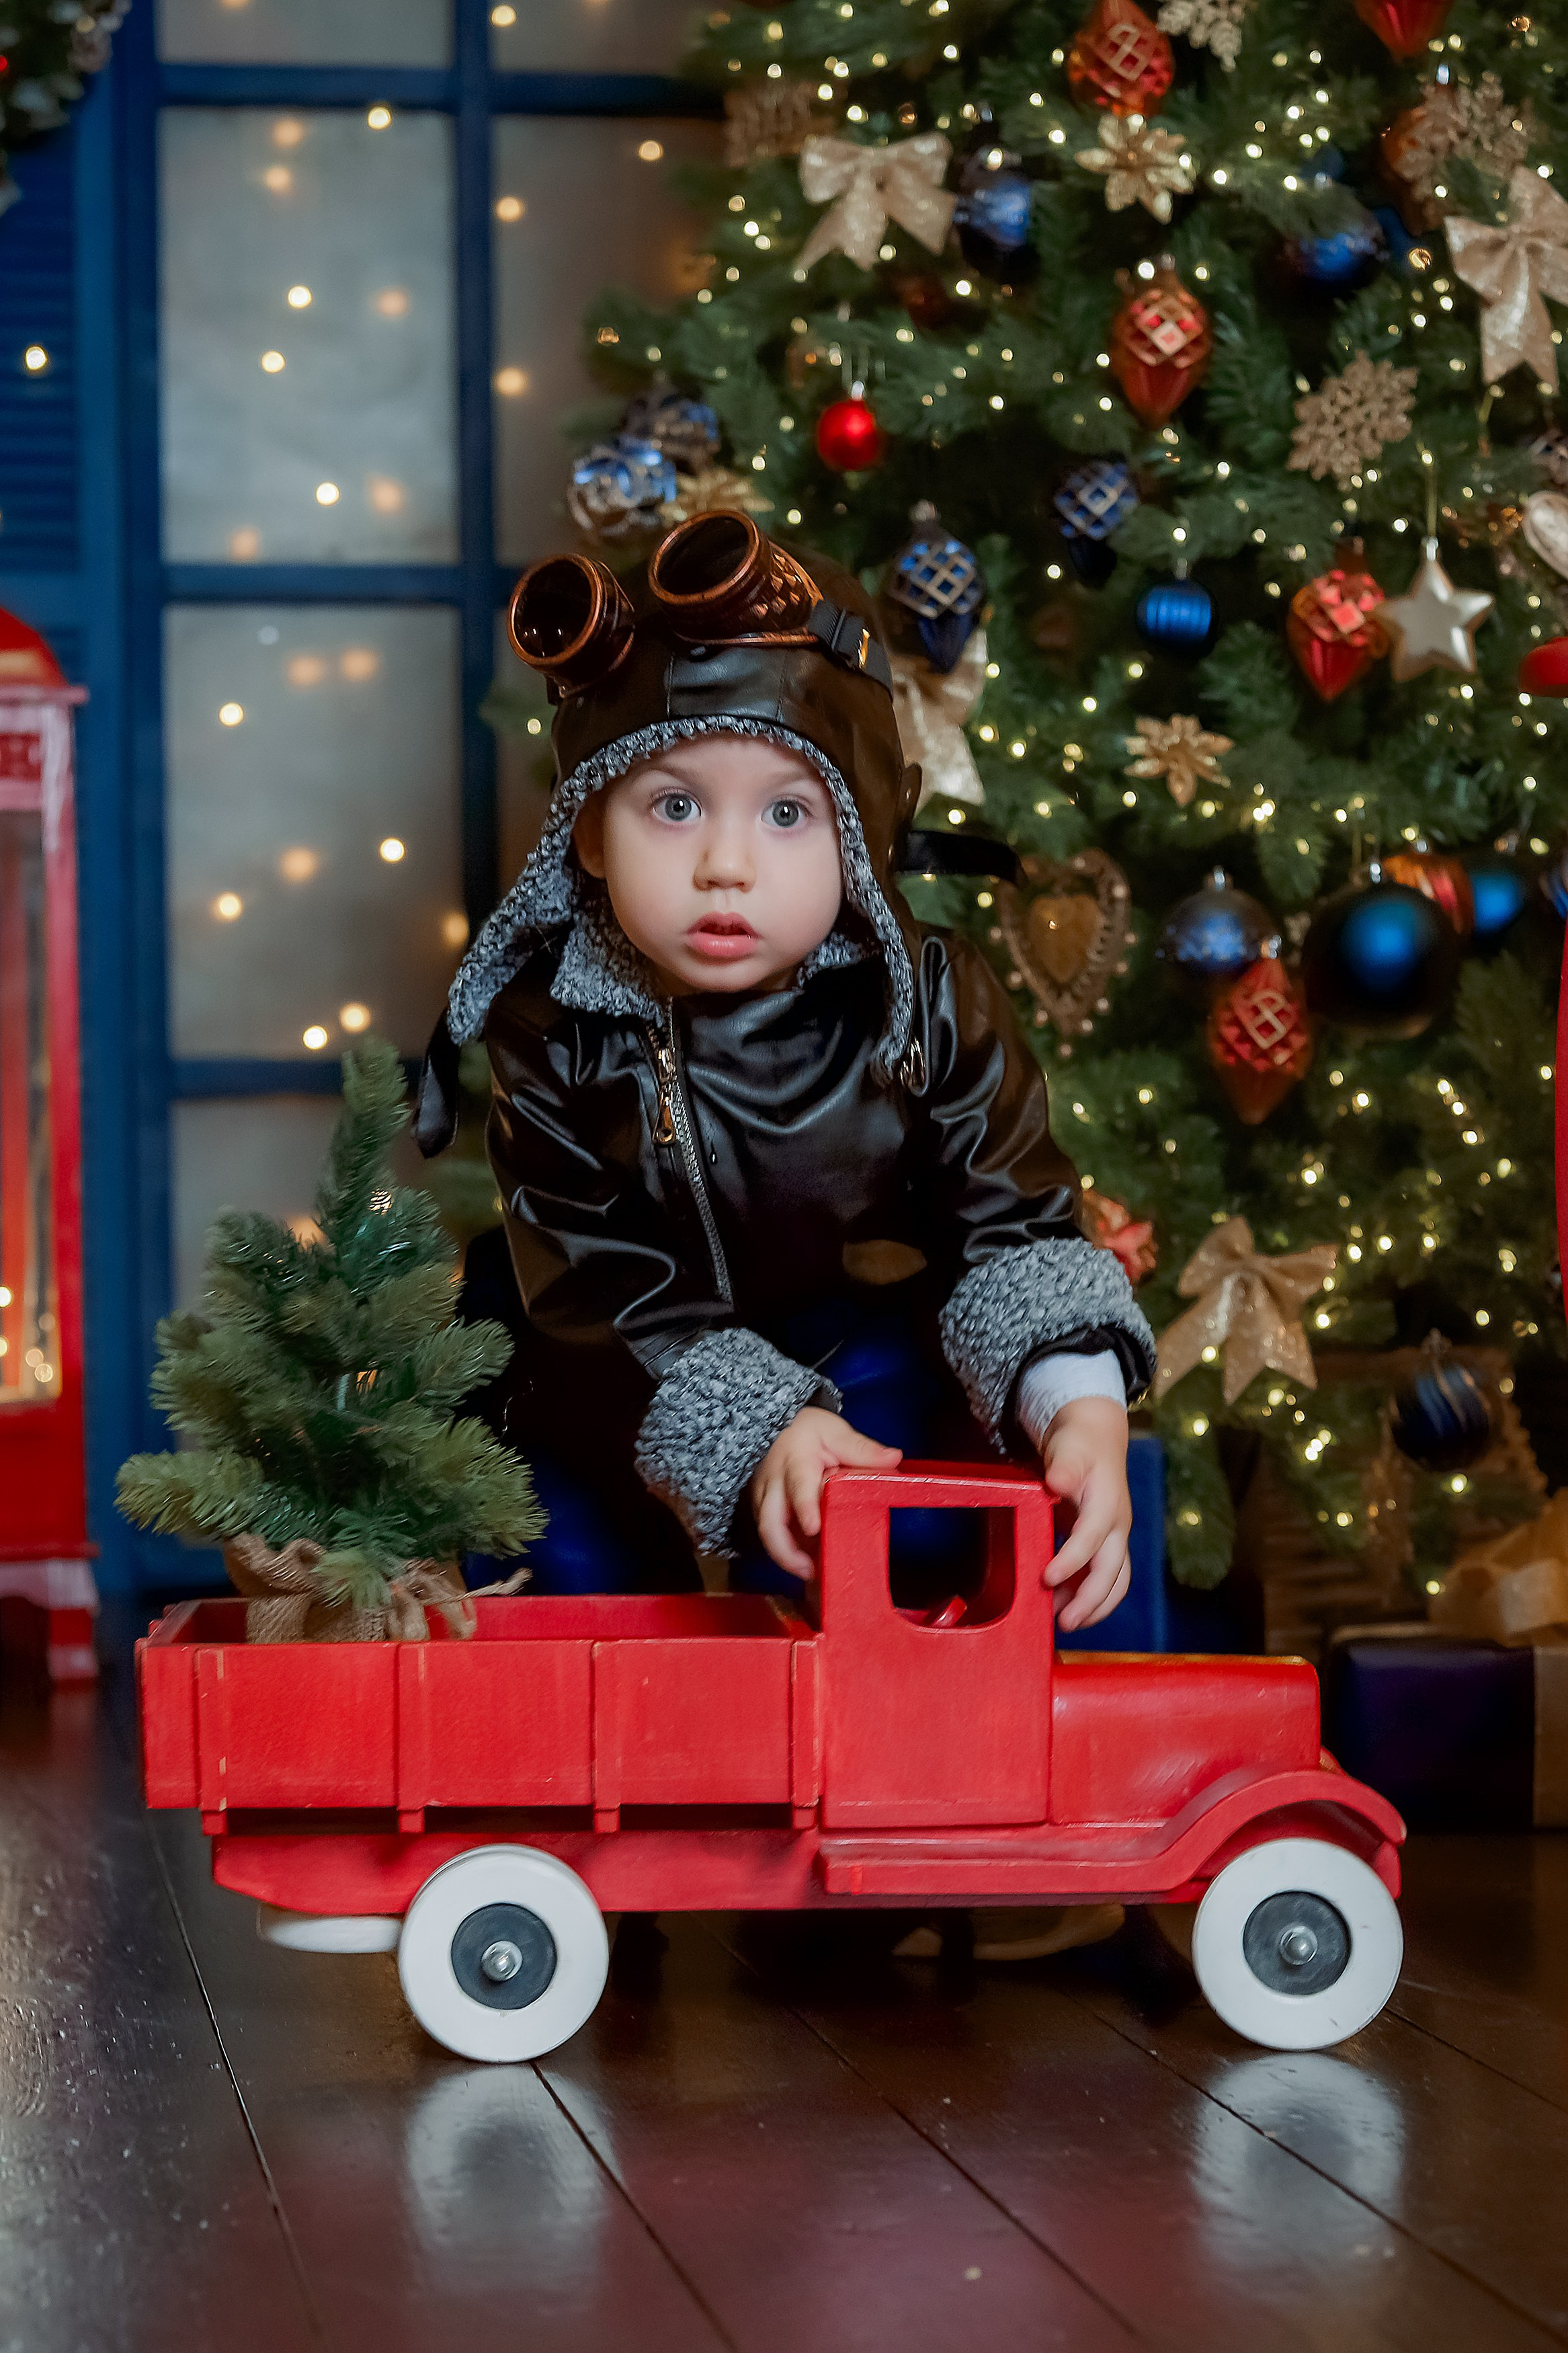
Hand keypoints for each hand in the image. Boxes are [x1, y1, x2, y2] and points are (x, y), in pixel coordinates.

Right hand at [750, 1407, 901, 1577]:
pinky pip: (771, 1537)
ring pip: (768, 1535)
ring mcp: (763, 1501)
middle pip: (770, 1524)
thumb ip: (862, 1449)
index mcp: (795, 1463)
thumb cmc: (807, 1431)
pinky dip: (788, 1553)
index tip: (814, 1527)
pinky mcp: (762, 1512)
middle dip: (786, 1553)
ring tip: (813, 1574)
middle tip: (811, 1571)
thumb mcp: (835, 1433)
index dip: (805, 1509)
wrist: (776, 1427)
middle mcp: (773, 1485)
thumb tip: (894, 1458)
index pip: (798, 1488)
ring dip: (788, 1557)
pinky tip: (808, 1565)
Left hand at [1037, 1395, 1130, 1631]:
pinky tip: (1064, 1606)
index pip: (1090, 1539)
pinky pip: (1106, 1579)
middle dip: (1090, 1601)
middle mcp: (1116, 1528)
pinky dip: (1089, 1597)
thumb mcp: (1069, 1449)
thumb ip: (1064, 1467)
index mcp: (1107, 1505)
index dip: (1071, 1561)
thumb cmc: (1080, 1446)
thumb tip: (1056, 1483)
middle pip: (1111, 1572)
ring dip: (1092, 1606)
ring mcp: (1114, 1540)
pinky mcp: (1107, 1546)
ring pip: (1114, 1582)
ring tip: (1062, 1622)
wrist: (1098, 1438)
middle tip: (1063, 1622)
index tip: (1046, 1578)